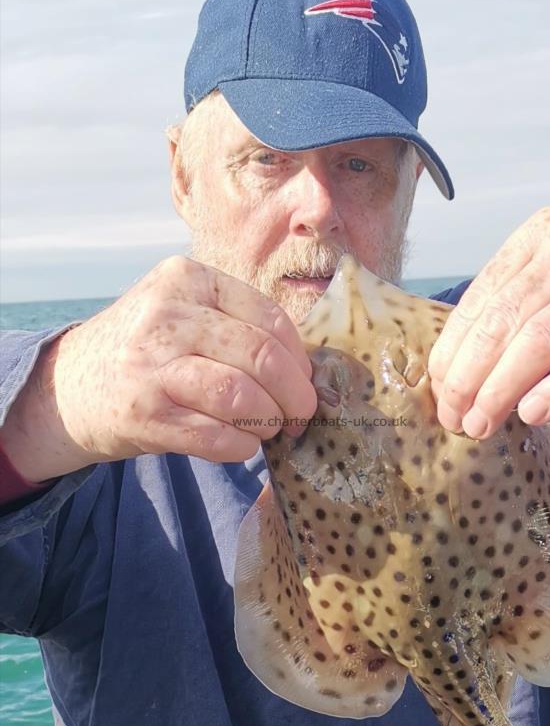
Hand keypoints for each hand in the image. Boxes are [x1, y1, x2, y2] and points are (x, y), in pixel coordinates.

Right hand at [2, 256, 316, 479]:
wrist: (67, 388)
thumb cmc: (145, 353)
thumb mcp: (184, 314)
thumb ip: (237, 327)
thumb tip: (307, 370)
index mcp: (188, 278)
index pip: (270, 318)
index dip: (300, 360)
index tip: (306, 385)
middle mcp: (167, 314)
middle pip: (262, 357)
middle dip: (295, 396)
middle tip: (299, 417)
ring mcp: (151, 364)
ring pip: (242, 396)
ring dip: (268, 422)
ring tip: (268, 430)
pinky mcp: (142, 413)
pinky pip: (215, 437)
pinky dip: (240, 447)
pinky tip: (241, 445)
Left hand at [428, 207, 549, 438]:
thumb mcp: (539, 297)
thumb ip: (498, 322)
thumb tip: (445, 380)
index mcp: (539, 235)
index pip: (482, 296)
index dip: (453, 348)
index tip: (438, 389)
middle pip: (505, 318)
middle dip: (470, 375)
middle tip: (456, 418)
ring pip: (540, 339)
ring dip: (502, 389)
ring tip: (482, 424)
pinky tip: (532, 413)